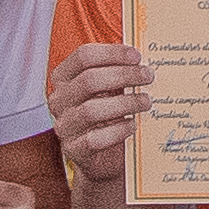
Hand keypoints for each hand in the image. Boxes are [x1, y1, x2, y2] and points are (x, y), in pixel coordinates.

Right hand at [47, 44, 151, 196]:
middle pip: (89, 80)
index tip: (137, 56)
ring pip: (91, 110)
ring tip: (146, 101)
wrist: (101, 155)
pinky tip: (132, 125)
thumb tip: (143, 58)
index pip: (83, 56)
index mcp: (64, 77)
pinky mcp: (74, 149)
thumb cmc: (107, 114)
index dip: (112, 53)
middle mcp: (59, 100)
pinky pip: (94, 139)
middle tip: (148, 76)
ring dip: (124, 103)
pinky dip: (117, 131)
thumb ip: (120, 72)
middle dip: (123, 75)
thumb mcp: (109, 89)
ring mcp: (64, 125)